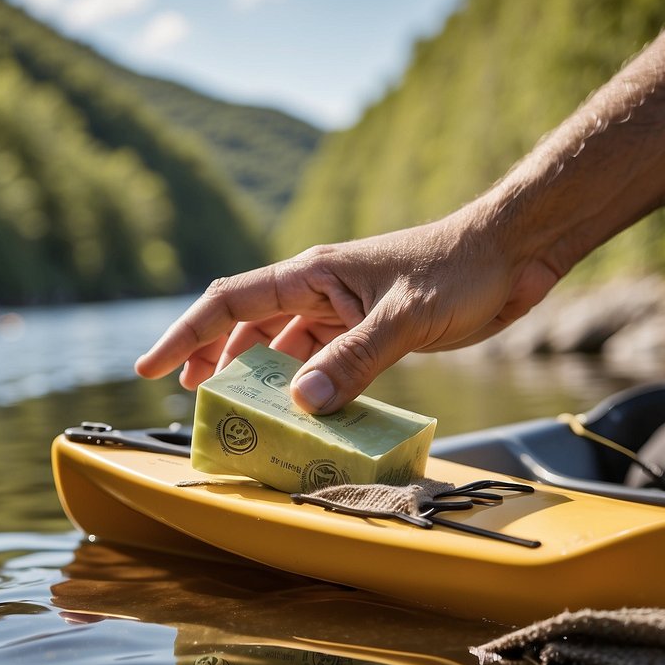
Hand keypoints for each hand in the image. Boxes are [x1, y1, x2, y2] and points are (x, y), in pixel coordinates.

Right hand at [134, 208, 562, 413]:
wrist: (513, 252)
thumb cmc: (460, 269)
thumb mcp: (404, 317)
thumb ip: (354, 360)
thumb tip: (301, 404)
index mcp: (312, 274)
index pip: (229, 302)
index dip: (186, 334)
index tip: (151, 365)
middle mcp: (317, 291)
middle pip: (244, 325)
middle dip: (210, 357)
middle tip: (186, 396)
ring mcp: (341, 312)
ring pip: (280, 347)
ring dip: (255, 376)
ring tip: (233, 409)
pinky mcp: (367, 331)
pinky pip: (320, 362)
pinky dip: (303, 387)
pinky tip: (299, 412)